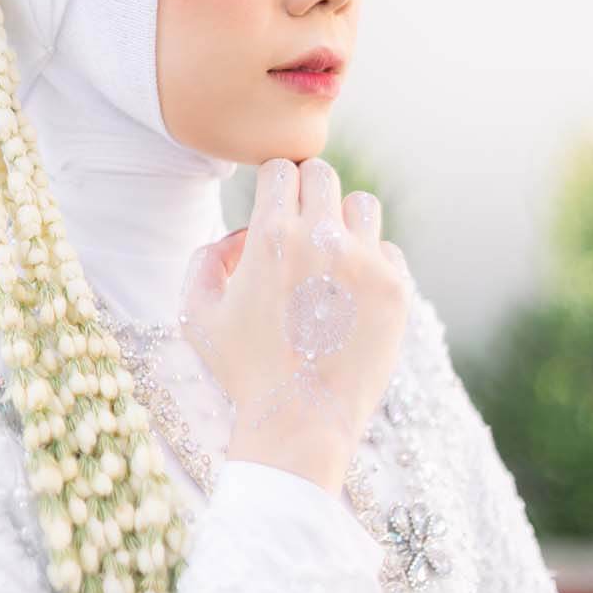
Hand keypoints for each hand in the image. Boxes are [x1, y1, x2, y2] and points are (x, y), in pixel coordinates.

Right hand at [179, 158, 412, 492]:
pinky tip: (352, 294)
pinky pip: (389, 249)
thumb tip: (239, 236)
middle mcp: (321, 238)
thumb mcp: (197, 313)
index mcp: (270, 236)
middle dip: (308, 192)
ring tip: (331, 257)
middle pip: (323, 173)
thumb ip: (206, 258)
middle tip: (301, 226)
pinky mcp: (395, 289)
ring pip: (362, 204)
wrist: (299, 423)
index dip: (274, 184)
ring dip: (343, 221)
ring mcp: (365, 262)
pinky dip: (371, 262)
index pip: (281, 168)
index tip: (274, 206)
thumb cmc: (243, 371)